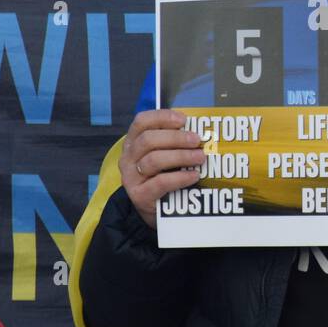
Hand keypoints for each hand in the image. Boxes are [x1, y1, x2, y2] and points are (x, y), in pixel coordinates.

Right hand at [118, 109, 205, 228]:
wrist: (153, 209)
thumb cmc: (162, 175)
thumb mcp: (163, 155)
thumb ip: (173, 142)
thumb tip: (196, 130)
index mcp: (132, 142)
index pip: (141, 121)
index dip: (162, 117)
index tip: (183, 119)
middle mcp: (128, 158)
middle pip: (148, 140)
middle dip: (176, 138)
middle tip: (197, 140)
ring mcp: (131, 177)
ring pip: (154, 160)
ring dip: (181, 156)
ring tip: (200, 157)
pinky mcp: (139, 196)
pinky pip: (161, 182)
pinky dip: (180, 177)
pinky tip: (194, 176)